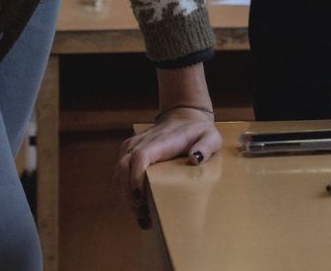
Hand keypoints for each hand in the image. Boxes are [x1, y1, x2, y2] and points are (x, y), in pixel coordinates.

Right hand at [114, 105, 220, 228]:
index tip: (140, 197)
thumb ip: (206, 146)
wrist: (184, 116)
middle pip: (124, 166)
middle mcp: (142, 142)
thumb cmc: (198, 131)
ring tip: (140, 214)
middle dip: (129, 193)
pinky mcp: (129, 150)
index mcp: (161, 140)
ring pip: (119, 170)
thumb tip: (195, 159)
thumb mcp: (211, 136)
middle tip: (142, 214)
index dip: (135, 177)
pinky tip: (136, 204)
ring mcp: (133, 145)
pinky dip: (124, 188)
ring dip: (125, 194)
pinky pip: (120, 171)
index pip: (140, 156)